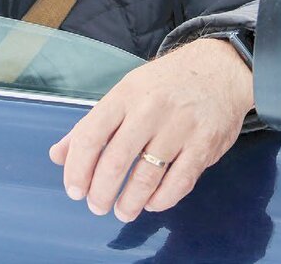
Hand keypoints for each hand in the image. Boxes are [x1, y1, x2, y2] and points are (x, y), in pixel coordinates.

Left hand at [49, 37, 253, 221]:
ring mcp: (180, 126)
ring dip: (129, 202)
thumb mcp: (126, 91)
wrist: (222, 68)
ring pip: (146, 177)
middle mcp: (151, 108)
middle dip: (101, 192)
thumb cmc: (168, 83)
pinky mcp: (204, 144)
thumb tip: (59, 154)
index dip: (77, 169)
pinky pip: (178, 182)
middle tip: (96, 205)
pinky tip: (151, 202)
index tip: (74, 189)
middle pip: (116, 160)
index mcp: (126, 94)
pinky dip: (161, 200)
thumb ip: (92, 124)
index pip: (90, 135)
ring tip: (122, 210)